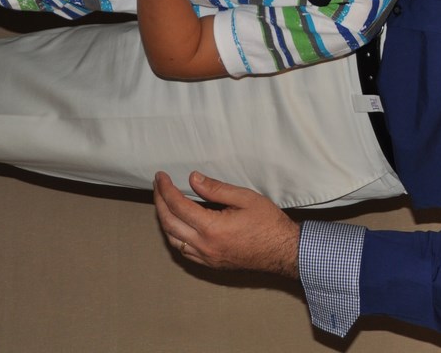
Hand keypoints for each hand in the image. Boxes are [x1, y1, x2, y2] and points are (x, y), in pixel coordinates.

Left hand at [153, 171, 300, 278]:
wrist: (282, 251)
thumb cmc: (268, 223)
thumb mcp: (246, 198)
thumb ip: (217, 189)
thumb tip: (193, 179)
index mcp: (211, 228)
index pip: (178, 206)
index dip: (166, 189)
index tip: (161, 177)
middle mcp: (204, 245)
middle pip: (169, 223)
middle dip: (159, 202)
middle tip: (158, 186)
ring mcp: (205, 257)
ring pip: (172, 239)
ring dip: (164, 220)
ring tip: (164, 203)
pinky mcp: (210, 264)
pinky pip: (183, 250)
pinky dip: (175, 235)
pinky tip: (178, 225)